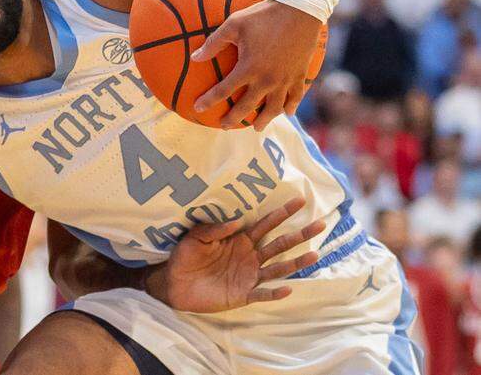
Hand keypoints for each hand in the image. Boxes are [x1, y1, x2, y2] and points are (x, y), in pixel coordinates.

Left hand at [148, 198, 325, 312]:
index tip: (300, 200)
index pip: (265, 224)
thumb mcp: (196, 237)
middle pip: (279, 244)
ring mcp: (249, 276)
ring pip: (278, 268)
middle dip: (299, 234)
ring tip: (314, 255)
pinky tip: (288, 288)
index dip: (282, 213)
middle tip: (320, 224)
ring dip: (296, 262)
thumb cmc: (185, 257)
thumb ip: (215, 228)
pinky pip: (262, 294)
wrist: (174, 283)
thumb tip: (236, 220)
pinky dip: (275, 293)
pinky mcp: (243, 295)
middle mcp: (250, 257)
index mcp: (240, 240)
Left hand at [191, 0, 321, 129]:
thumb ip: (213, 43)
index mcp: (248, 68)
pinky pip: (296, 97)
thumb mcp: (234, 24)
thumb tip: (194, 57)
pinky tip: (287, 113)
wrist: (300, 9)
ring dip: (264, 120)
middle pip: (247, 106)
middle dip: (233, 118)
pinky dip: (290, 107)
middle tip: (224, 126)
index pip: (224, 91)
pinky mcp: (300, 75)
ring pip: (273, 108)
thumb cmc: (263, 15)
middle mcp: (266, 79)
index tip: (198, 108)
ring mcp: (285, 79)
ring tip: (256, 128)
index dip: (209, 101)